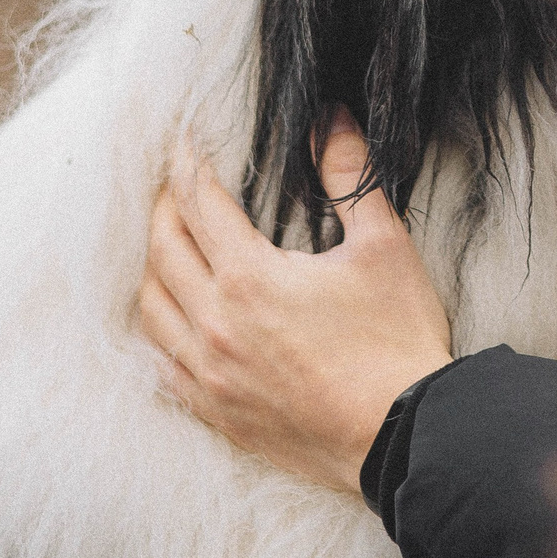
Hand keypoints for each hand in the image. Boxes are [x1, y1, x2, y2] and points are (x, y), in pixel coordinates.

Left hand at [137, 107, 453, 493]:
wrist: (405, 438)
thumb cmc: (397, 342)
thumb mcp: (384, 247)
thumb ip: (351, 177)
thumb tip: (332, 119)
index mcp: (250, 278)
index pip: (198, 203)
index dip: (186, 164)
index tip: (182, 141)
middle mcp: (215, 325)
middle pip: (162, 249)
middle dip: (163, 207)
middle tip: (172, 184)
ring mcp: (210, 375)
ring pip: (151, 308)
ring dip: (153, 266)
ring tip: (167, 244)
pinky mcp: (217, 413)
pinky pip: (162, 365)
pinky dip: (159, 330)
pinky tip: (171, 318)